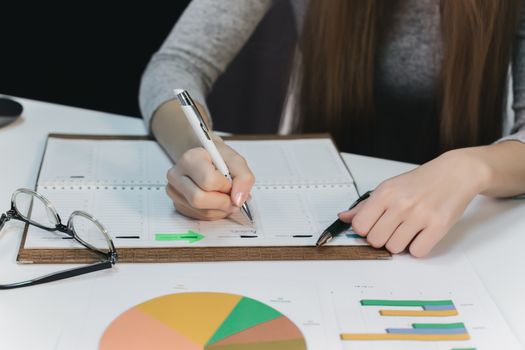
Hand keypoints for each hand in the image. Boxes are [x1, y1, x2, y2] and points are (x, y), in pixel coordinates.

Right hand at [166, 138, 254, 219]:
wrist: (206, 159)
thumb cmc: (218, 158)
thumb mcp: (236, 161)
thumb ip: (244, 178)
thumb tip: (238, 200)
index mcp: (190, 158)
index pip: (208, 181)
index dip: (225, 186)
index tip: (230, 182)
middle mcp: (177, 174)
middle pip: (199, 200)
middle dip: (222, 202)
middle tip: (231, 196)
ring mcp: (174, 191)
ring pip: (201, 212)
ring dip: (220, 209)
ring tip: (225, 197)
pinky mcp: (177, 204)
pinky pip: (199, 217)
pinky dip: (214, 213)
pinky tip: (216, 201)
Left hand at [339, 149, 489, 256]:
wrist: (455, 173)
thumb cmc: (421, 181)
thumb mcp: (390, 187)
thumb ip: (366, 205)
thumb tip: (344, 218)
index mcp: (385, 193)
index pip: (359, 226)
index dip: (365, 230)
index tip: (373, 225)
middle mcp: (401, 204)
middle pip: (375, 240)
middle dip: (381, 238)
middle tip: (392, 228)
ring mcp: (420, 215)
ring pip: (395, 248)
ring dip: (400, 244)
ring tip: (408, 229)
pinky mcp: (438, 226)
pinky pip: (417, 252)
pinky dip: (417, 248)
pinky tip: (421, 234)